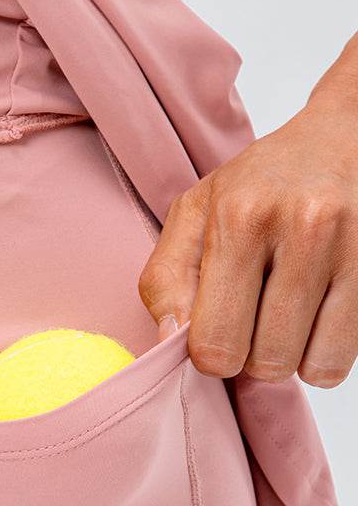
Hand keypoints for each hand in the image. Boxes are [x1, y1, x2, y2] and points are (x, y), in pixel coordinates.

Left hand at [138, 98, 357, 385]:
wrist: (342, 140)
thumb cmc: (260, 184)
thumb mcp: (194, 213)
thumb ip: (167, 279)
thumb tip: (171, 340)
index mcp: (241, 216)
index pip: (217, 341)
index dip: (211, 356)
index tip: (217, 334)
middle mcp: (304, 227)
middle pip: (266, 361)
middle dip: (253, 356)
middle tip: (253, 321)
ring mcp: (354, 246)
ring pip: (311, 366)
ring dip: (292, 356)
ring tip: (286, 316)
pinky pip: (344, 358)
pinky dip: (325, 352)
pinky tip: (316, 315)